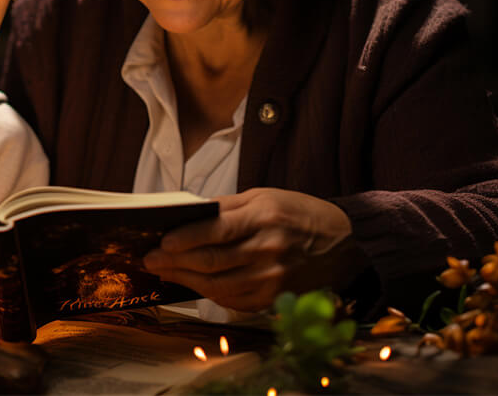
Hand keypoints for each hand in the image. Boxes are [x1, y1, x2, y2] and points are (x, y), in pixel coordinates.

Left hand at [143, 187, 359, 311]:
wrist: (347, 243)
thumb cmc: (299, 214)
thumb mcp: (265, 197)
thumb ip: (226, 207)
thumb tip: (187, 215)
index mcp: (264, 217)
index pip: (216, 230)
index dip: (185, 239)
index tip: (161, 241)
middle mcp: (269, 250)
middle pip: (212, 261)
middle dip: (175, 262)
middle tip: (150, 260)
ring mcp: (274, 278)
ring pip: (219, 285)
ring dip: (186, 280)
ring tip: (164, 271)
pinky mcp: (276, 298)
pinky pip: (234, 300)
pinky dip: (210, 293)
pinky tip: (193, 284)